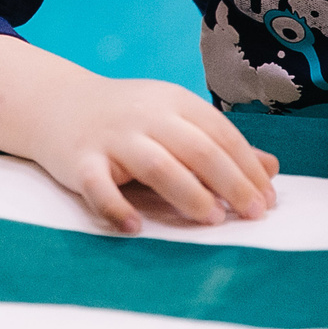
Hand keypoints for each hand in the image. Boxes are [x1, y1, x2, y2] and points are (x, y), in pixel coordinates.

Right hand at [0, 35, 276, 234]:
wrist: (56, 104)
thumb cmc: (128, 120)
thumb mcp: (175, 122)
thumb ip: (219, 145)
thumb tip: (271, 170)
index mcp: (174, 103)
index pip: (221, 134)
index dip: (248, 168)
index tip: (268, 202)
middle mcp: (146, 116)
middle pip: (197, 148)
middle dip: (231, 182)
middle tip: (252, 215)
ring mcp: (112, 137)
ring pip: (156, 164)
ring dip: (188, 192)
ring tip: (212, 220)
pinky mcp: (80, 160)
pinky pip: (98, 185)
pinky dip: (115, 206)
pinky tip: (133, 226)